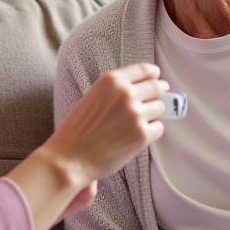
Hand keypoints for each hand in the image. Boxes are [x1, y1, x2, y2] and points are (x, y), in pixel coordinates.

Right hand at [7, 64, 165, 229]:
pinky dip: (151, 132)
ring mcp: (136, 114)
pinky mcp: (142, 135)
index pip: (144, 70)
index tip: (156, 78)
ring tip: (136, 124)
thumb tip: (140, 89)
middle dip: (158, 93)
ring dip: (152, 114)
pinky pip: (158, 128)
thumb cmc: (76, 131)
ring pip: (159, 108)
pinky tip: (135, 137)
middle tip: (155, 100)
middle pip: (156, 87)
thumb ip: (115, 90)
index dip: (153, 74)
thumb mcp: (92, 97)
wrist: (70, 158)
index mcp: (111, 81)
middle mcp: (126, 94)